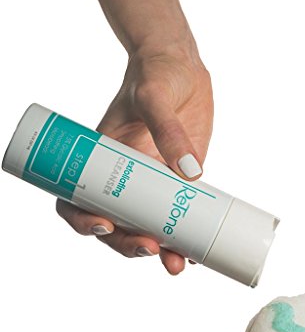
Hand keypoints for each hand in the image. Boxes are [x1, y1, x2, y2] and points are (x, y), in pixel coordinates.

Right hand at [56, 47, 212, 273]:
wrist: (181, 67)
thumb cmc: (156, 74)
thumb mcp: (155, 95)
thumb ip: (169, 128)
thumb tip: (189, 172)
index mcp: (102, 158)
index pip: (79, 199)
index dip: (84, 221)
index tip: (106, 226)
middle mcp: (124, 176)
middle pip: (116, 224)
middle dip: (129, 244)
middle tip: (152, 249)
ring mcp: (152, 182)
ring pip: (148, 226)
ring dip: (160, 251)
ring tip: (179, 264)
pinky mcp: (178, 181)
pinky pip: (178, 215)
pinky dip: (185, 236)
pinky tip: (198, 250)